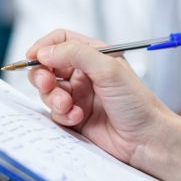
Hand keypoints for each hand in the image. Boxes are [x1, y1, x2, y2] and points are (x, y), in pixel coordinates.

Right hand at [26, 29, 174, 164]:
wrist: (147, 139)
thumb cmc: (138, 103)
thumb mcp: (109, 69)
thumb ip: (76, 54)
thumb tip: (45, 51)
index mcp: (95, 56)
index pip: (61, 41)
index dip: (44, 46)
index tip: (33, 56)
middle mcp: (85, 75)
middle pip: (48, 67)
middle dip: (42, 75)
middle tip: (47, 83)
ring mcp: (79, 97)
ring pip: (48, 91)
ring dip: (53, 98)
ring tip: (67, 105)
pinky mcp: (76, 118)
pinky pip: (55, 113)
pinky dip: (62, 115)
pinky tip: (78, 118)